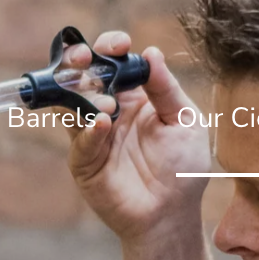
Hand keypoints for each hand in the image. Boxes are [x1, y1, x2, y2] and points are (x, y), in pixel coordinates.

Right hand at [66, 32, 210, 240]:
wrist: (171, 215)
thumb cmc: (183, 169)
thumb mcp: (185, 122)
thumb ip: (166, 89)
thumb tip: (150, 52)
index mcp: (134, 96)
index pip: (113, 62)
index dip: (110, 47)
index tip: (119, 44)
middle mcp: (108, 111)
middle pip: (83, 76)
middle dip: (79, 61)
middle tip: (86, 58)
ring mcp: (92, 135)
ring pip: (72, 104)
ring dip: (83, 96)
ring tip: (107, 106)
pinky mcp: (84, 162)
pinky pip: (79, 141)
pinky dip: (88, 130)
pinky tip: (102, 124)